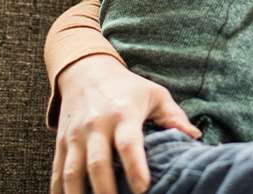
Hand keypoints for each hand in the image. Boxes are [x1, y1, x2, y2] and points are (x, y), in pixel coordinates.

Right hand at [51, 55, 200, 193]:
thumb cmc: (128, 87)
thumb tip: (195, 138)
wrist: (86, 70)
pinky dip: (59, 191)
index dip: (136, 168)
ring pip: (72, 172)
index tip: (143, 190)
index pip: (128, 144)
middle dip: (106, 191)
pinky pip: (57, 172)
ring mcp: (75, 135)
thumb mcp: (155, 95)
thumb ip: (174, 117)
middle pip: (98, 164)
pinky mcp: (61, 143)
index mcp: (123, 114)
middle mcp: (97, 125)